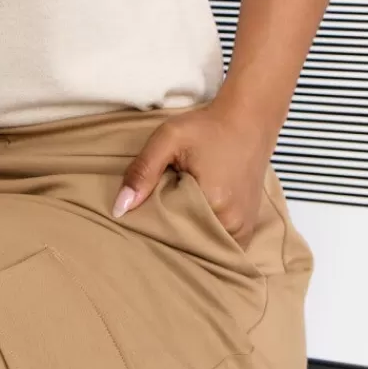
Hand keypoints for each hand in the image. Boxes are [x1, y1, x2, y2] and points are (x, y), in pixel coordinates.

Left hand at [111, 100, 277, 249]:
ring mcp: (245, 230)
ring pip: (205, 247)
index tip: (144, 214)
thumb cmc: (207, 127)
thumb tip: (119, 209)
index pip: (173, 236)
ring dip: (188, 238)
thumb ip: (143, 171)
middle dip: (170, 236)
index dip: (154, 228)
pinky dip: (204, 236)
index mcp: (216, 206)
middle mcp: (235, 225)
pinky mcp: (247, 227)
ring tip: (174, 214)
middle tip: (157, 212)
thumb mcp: (168, 139)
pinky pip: (220, 244)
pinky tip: (191, 219)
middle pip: (190, 245)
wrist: (248, 120)